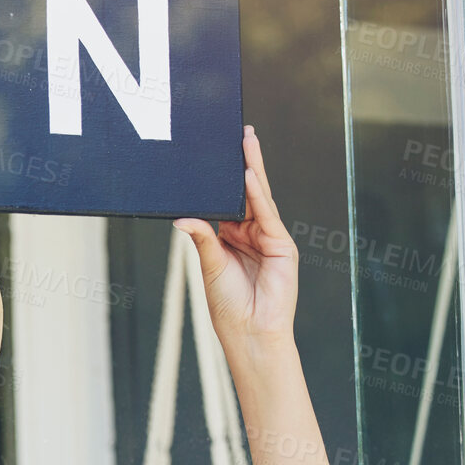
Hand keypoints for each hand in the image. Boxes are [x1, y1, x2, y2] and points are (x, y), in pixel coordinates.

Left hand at [173, 126, 298, 355]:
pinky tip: (249, 176)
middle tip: (240, 132)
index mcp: (231, 238)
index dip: (224, 177)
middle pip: (247, 192)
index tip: (218, 152)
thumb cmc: (228, 305)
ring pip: (259, 197)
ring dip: (252, 169)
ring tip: (246, 142)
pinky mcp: (282, 245)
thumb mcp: (209, 265)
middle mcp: (251, 234)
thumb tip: (182, 218)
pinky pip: (267, 214)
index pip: (228, 200)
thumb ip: (201, 237)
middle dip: (244, 162)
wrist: (249, 332)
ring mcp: (268, 237)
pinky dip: (258, 195)